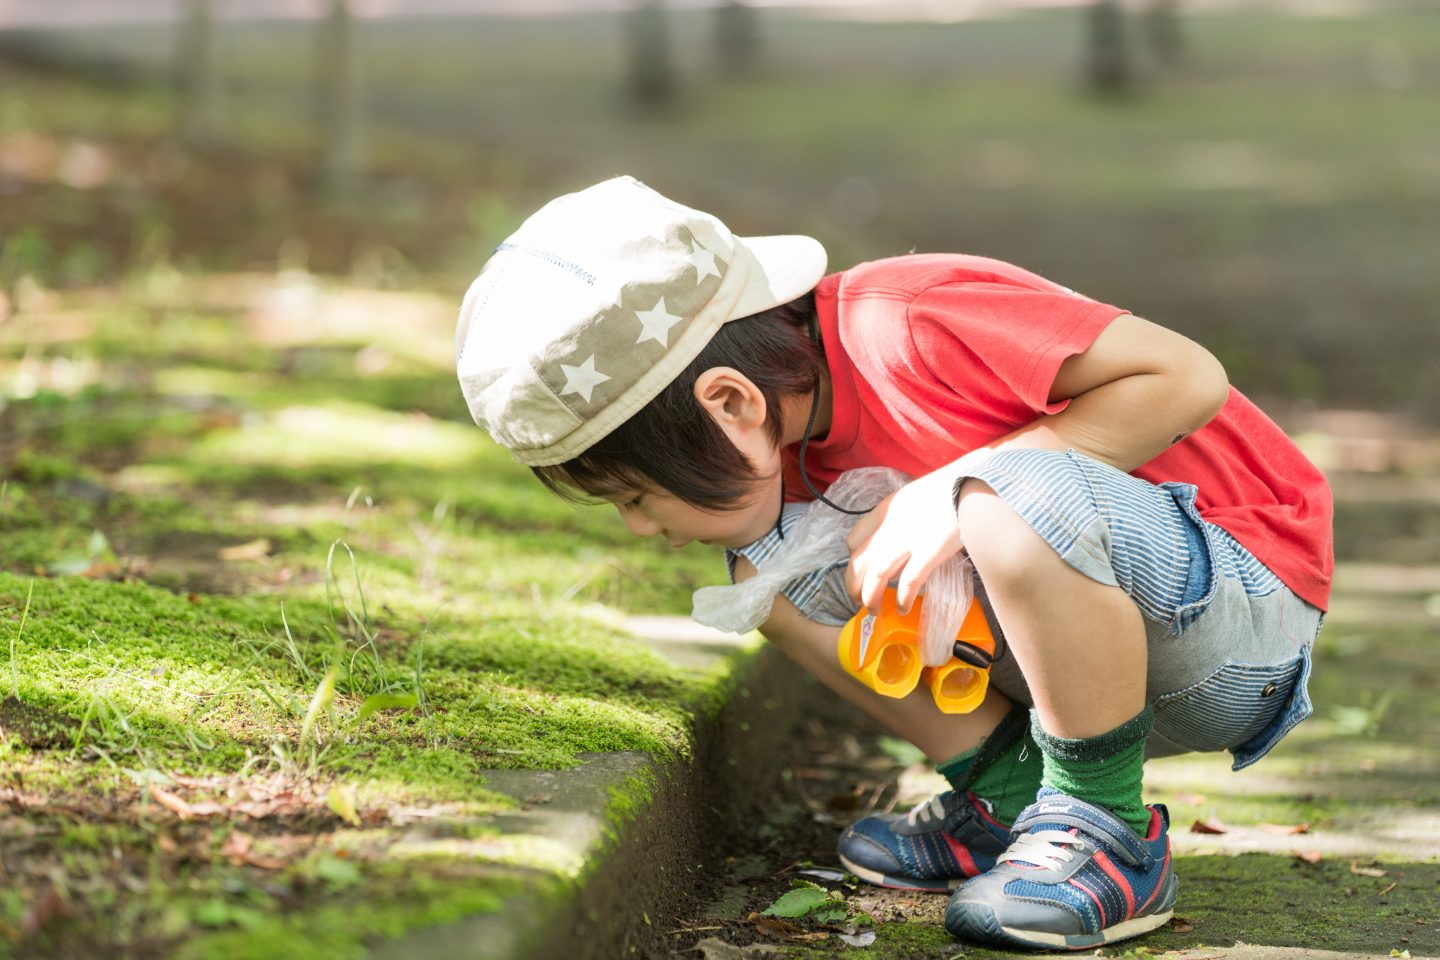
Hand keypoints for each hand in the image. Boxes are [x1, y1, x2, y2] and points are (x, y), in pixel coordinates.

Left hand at [845, 465, 965, 615]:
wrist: (972, 483)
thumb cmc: (948, 489)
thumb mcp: (913, 496)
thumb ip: (901, 517)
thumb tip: (901, 536)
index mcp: (884, 511)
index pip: (853, 540)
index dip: (853, 559)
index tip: (861, 570)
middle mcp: (890, 527)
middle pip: (858, 562)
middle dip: (853, 586)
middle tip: (858, 600)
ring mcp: (908, 540)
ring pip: (876, 575)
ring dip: (871, 597)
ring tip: (873, 611)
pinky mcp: (929, 552)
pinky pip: (908, 582)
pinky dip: (902, 599)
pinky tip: (902, 609)